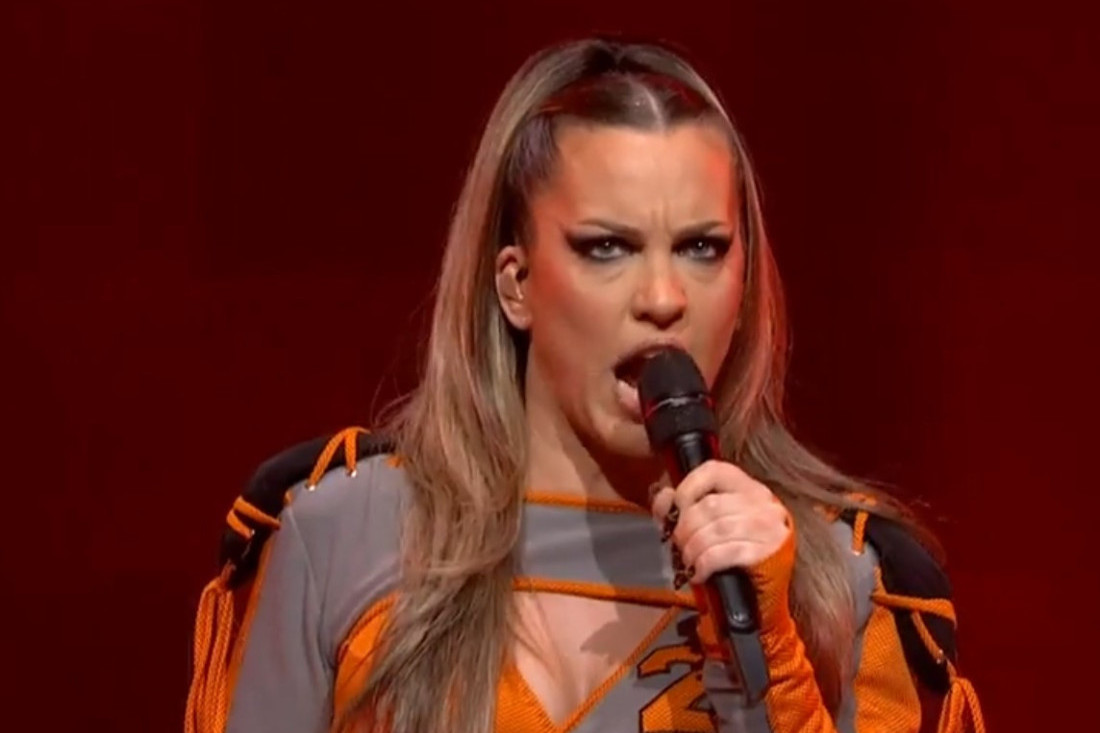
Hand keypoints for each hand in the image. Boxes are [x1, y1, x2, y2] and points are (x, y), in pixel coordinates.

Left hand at [651, 459, 791, 585]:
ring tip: (687, 561)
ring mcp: (769, 527)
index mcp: (748, 487)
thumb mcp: (708, 525)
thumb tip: (663, 499)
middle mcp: (763, 502)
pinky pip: (725, 553)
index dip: (688, 487)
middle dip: (685, 528)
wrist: (764, 595)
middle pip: (710, 505)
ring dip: (693, 548)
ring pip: (716, 529)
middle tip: (677, 545)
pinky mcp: (769, 553)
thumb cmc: (732, 555)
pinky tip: (699, 573)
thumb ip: (683, 506)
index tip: (674, 511)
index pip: (714, 471)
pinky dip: (704, 564)